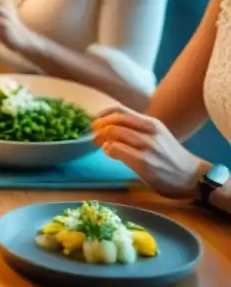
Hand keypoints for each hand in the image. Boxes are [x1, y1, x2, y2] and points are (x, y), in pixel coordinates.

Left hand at [91, 108, 209, 198]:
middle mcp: (149, 130)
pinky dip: (109, 149)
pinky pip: (117, 149)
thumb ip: (134, 131)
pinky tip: (111, 153)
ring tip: (101, 145)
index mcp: (150, 122)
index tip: (95, 123)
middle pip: (115, 120)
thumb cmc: (169, 157)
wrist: (191, 176)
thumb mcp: (155, 136)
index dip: (103, 115)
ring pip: (114, 132)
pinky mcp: (144, 161)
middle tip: (94, 136)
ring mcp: (147, 145)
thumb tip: (107, 131)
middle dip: (99, 126)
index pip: (120, 110)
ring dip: (102, 138)